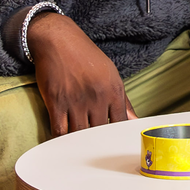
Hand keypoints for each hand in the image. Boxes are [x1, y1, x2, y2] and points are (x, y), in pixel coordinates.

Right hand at [29, 12, 133, 136]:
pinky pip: (59, 130)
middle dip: (97, 142)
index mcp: (113, 90)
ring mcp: (76, 100)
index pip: (120, 124)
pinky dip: (60, 140)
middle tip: (94, 149)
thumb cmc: (85, 56)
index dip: (116, 136)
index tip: (112, 142)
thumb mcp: (110, 73)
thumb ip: (123, 100)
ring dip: (79, 143)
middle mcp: (97, 96)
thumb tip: (133, 120)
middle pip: (100, 132)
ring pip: (79, 134)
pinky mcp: (56, 102)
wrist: (58, 39)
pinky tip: (62, 143)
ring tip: (78, 148)